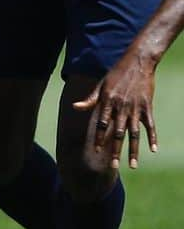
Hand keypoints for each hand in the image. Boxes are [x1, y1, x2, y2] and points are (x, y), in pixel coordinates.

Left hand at [73, 53, 158, 169]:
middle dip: (115, 150)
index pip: (102, 124)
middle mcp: (121, 107)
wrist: (137, 62)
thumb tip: (74, 107)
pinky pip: (150, 125)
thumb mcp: (100, 85)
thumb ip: (90, 99)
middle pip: (118, 133)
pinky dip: (152, 138)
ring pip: (134, 133)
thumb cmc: (116, 74)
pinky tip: (153, 150)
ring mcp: (135, 108)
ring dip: (133, 150)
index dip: (99, 137)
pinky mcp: (147, 106)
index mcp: (107, 101)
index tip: (96, 150)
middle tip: (114, 166)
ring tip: (132, 165)